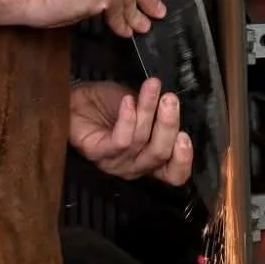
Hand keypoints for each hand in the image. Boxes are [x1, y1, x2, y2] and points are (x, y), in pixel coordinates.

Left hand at [69, 78, 192, 185]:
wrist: (79, 97)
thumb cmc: (113, 103)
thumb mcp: (144, 105)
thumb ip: (160, 112)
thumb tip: (175, 105)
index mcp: (151, 158)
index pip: (173, 174)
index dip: (183, 160)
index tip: (185, 136)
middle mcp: (135, 166)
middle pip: (159, 155)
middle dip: (168, 125)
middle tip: (170, 99)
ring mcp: (115, 162)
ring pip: (140, 142)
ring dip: (147, 111)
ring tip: (151, 88)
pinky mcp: (97, 153)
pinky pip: (119, 141)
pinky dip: (127, 119)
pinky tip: (128, 101)